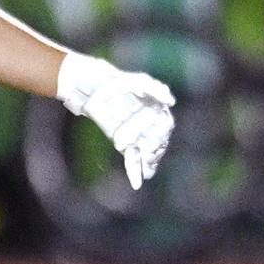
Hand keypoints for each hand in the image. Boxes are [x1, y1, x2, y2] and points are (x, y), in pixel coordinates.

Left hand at [56, 53, 175, 189]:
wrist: (92, 90)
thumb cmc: (113, 83)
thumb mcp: (130, 80)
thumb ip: (152, 87)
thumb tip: (171, 101)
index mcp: (158, 107)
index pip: (161, 123)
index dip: (149, 128)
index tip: (137, 130)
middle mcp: (153, 123)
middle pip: (156, 139)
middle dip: (143, 144)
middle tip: (121, 142)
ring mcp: (140, 135)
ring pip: (148, 152)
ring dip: (146, 160)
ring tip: (142, 166)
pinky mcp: (127, 145)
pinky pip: (135, 160)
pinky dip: (135, 171)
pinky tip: (137, 183)